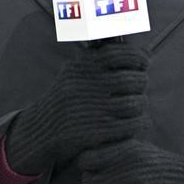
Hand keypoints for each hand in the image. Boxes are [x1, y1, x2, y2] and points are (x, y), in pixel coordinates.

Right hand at [4, 42, 149, 174]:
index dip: (137, 56)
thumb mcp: (73, 72)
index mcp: (81, 67)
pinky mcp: (97, 132)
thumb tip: (143, 52)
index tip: (144, 61)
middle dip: (142, 81)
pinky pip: (132, 125)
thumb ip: (101, 60)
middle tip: (140, 85)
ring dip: (142, 103)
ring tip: (138, 103)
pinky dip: (140, 123)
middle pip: (132, 79)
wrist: (39, 130)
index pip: (118, 53)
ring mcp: (93, 110)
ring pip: (136, 103)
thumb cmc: (65, 99)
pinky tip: (137, 121)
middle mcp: (87, 86)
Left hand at [78, 139, 183, 183]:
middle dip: (93, 183)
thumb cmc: (159, 166)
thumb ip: (114, 149)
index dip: (87, 164)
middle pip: (88, 181)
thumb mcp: (139, 149)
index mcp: (126, 152)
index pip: (86, 159)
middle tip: (103, 183)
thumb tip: (86, 157)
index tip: (93, 166)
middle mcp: (125, 171)